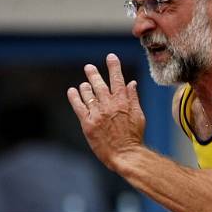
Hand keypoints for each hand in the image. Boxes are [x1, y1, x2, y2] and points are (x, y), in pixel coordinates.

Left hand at [67, 53, 145, 169]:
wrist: (125, 154)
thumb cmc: (134, 137)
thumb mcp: (139, 116)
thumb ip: (133, 98)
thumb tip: (131, 84)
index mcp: (123, 102)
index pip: (118, 80)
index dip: (114, 67)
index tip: (110, 57)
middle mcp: (109, 105)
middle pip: (99, 85)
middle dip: (94, 74)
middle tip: (88, 67)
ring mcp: (97, 113)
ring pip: (88, 94)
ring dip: (85, 87)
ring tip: (84, 84)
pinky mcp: (88, 123)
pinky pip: (79, 106)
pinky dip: (75, 97)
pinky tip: (73, 91)